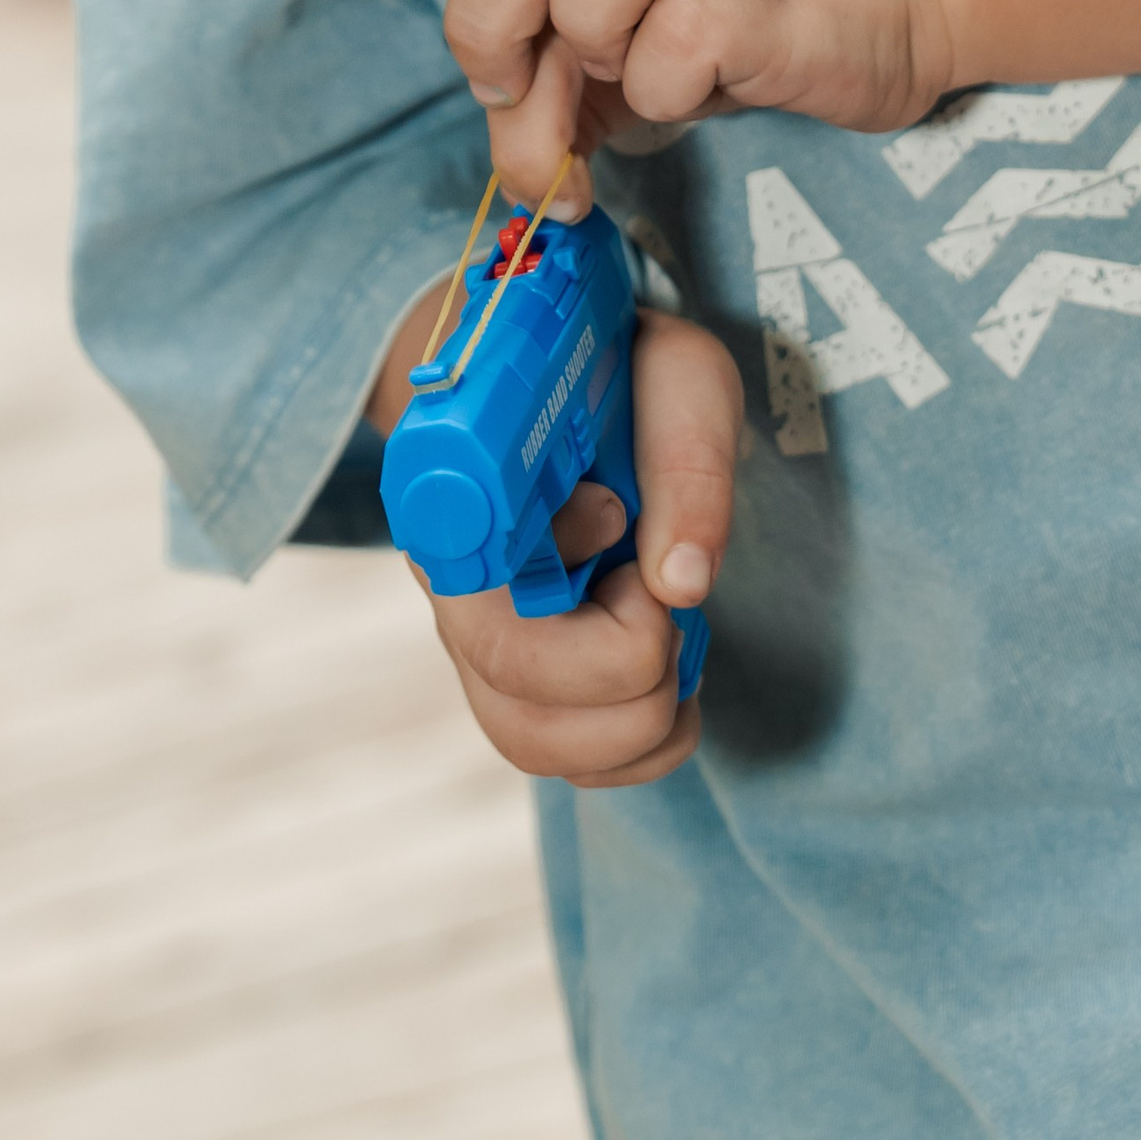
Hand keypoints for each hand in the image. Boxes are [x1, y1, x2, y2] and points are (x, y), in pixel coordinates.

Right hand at [412, 310, 742, 788]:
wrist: (579, 389)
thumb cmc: (624, 375)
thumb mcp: (678, 378)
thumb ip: (685, 459)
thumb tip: (684, 583)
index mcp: (467, 488)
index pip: (473, 574)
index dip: (570, 580)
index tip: (614, 513)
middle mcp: (455, 579)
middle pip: (513, 686)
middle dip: (630, 660)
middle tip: (661, 578)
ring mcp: (480, 645)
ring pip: (535, 744)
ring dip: (639, 714)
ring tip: (670, 628)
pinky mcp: (519, 689)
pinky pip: (567, 763)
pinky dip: (644, 747)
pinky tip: (673, 676)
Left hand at [446, 0, 955, 213]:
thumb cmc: (749, 26)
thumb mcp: (630, 62)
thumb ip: (559, 109)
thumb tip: (529, 182)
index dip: (479, 26)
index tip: (511, 94)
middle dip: (505, 34)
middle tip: (550, 100)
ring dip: (601, 53)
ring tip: (650, 76)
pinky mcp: (772, 1)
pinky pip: (682, 43)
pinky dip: (674, 88)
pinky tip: (716, 87)